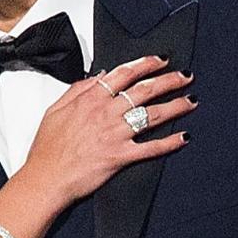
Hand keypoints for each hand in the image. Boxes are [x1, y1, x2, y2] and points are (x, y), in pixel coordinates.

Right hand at [23, 55, 195, 205]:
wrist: (46, 178)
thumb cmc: (47, 148)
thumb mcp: (55, 109)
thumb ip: (78, 89)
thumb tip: (98, 77)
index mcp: (91, 99)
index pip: (124, 73)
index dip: (146, 64)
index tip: (160, 60)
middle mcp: (106, 113)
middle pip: (145, 90)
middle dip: (169, 80)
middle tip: (185, 76)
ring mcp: (115, 134)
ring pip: (152, 115)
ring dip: (175, 106)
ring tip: (191, 101)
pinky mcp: (121, 156)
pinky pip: (151, 148)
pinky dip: (170, 142)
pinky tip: (183, 137)